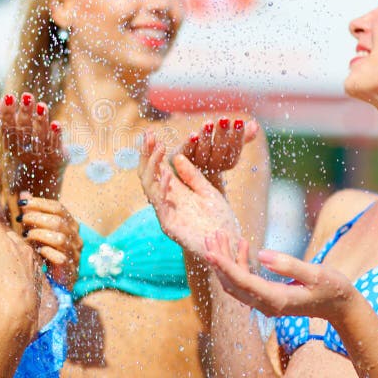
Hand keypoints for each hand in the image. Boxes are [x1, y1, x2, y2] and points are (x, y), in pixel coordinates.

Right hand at [0, 92, 64, 197]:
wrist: (44, 174)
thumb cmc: (26, 145)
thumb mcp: (14, 133)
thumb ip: (4, 117)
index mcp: (12, 145)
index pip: (7, 128)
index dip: (7, 113)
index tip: (9, 96)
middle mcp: (25, 152)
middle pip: (24, 131)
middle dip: (26, 113)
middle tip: (27, 95)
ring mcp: (41, 156)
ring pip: (40, 137)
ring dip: (41, 121)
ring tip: (42, 105)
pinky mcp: (56, 158)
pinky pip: (56, 146)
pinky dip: (56, 136)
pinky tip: (56, 124)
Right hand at [0, 222, 41, 324]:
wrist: (19, 311)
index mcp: (5, 245)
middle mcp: (21, 248)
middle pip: (7, 235)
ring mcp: (32, 260)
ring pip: (18, 245)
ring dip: (6, 247)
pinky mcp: (37, 272)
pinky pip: (27, 258)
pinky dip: (16, 257)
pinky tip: (10, 271)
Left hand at [15, 191, 81, 289]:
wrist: (58, 280)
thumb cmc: (47, 251)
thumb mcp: (39, 230)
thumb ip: (33, 213)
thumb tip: (23, 195)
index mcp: (70, 224)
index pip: (58, 207)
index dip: (40, 203)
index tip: (22, 203)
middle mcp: (76, 236)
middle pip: (58, 221)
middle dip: (36, 218)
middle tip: (21, 219)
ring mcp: (75, 252)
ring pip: (59, 238)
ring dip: (39, 235)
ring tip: (26, 236)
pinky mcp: (71, 268)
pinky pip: (59, 258)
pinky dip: (46, 252)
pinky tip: (36, 251)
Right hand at [138, 131, 240, 256]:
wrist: (230, 245)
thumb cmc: (221, 221)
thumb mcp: (208, 191)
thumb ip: (193, 175)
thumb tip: (176, 157)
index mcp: (175, 193)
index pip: (156, 168)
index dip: (152, 151)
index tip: (152, 132)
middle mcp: (167, 202)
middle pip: (148, 175)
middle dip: (147, 155)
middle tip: (149, 136)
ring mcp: (166, 213)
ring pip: (149, 187)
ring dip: (152, 166)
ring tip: (159, 149)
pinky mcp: (169, 225)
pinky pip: (160, 204)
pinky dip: (162, 187)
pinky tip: (167, 173)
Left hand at [178, 118, 258, 191]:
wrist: (184, 170)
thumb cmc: (210, 153)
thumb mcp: (227, 145)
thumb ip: (241, 136)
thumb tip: (256, 124)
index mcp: (225, 163)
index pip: (234, 152)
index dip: (237, 137)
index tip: (239, 121)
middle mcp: (212, 167)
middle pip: (218, 153)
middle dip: (221, 135)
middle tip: (224, 119)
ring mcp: (196, 166)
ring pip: (202, 154)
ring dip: (206, 139)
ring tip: (208, 123)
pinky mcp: (180, 162)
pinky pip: (186, 154)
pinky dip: (190, 145)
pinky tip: (193, 135)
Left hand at [205, 229, 354, 320]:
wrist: (341, 307)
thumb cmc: (333, 289)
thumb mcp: (316, 274)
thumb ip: (289, 264)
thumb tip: (261, 255)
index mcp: (276, 299)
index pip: (242, 282)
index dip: (224, 266)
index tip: (208, 251)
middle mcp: (266, 304)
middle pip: (232, 282)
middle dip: (219, 259)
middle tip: (211, 235)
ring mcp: (264, 302)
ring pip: (235, 281)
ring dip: (225, 259)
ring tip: (219, 235)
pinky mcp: (266, 296)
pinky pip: (245, 280)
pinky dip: (238, 262)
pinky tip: (241, 244)